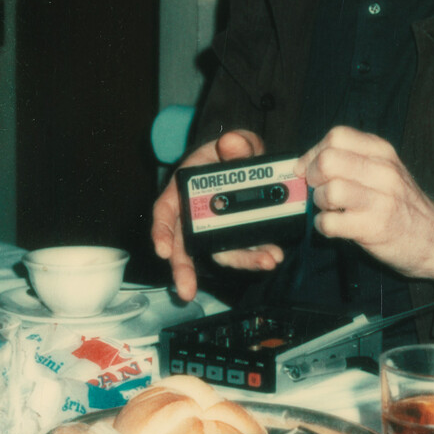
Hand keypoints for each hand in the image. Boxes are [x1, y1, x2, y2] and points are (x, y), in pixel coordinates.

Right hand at [150, 128, 284, 301]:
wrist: (253, 161)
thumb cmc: (235, 151)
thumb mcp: (237, 142)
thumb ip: (236, 143)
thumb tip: (231, 143)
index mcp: (185, 188)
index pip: (166, 211)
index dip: (161, 231)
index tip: (163, 250)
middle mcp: (196, 214)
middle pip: (183, 245)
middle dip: (184, 270)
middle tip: (186, 290)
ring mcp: (216, 229)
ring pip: (219, 252)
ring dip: (240, 262)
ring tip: (265, 261)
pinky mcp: (238, 237)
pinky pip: (243, 249)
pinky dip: (255, 255)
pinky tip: (271, 255)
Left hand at [296, 126, 433, 298]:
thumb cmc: (405, 206)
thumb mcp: (387, 171)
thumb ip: (353, 161)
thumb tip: (306, 163)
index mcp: (382, 152)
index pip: (336, 136)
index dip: (314, 153)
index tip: (310, 169)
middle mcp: (383, 171)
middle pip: (327, 160)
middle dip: (313, 178)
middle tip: (319, 190)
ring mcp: (380, 199)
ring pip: (328, 191)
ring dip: (319, 204)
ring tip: (331, 210)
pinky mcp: (374, 227)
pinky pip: (330, 222)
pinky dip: (323, 226)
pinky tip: (335, 227)